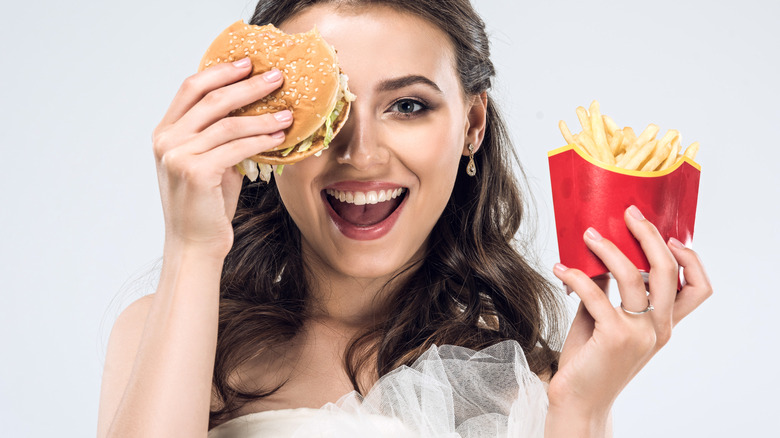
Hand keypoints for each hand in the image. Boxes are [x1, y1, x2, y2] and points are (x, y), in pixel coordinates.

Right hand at [152, 59, 291, 256]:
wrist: (195, 245)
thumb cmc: (206, 205)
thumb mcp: (210, 162)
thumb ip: (220, 136)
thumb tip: (253, 110)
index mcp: (165, 132)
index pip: (191, 87)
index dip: (221, 71)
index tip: (249, 63)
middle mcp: (167, 140)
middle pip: (211, 98)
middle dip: (247, 85)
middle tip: (276, 78)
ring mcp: (178, 155)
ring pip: (228, 123)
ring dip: (262, 116)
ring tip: (288, 112)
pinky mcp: (196, 172)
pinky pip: (236, 147)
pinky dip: (261, 140)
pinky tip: (279, 137)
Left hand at [547, 205, 711, 418]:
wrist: (578, 400)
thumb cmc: (591, 359)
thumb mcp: (606, 320)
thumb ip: (609, 290)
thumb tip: (601, 250)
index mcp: (663, 324)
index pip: (698, 288)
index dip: (690, 258)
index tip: (668, 235)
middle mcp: (658, 328)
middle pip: (667, 270)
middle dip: (648, 235)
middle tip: (628, 214)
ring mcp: (639, 333)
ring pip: (632, 276)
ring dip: (607, 249)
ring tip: (587, 236)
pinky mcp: (614, 337)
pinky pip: (596, 293)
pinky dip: (575, 275)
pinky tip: (559, 269)